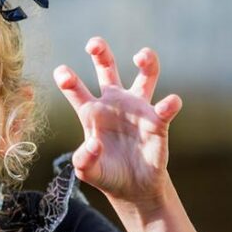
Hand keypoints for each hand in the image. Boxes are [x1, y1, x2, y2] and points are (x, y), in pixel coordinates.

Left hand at [54, 37, 182, 207]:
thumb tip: (95, 143)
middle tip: (93, 43)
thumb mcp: (87, 171)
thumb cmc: (106, 173)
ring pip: (145, 76)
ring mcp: (137, 109)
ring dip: (147, 61)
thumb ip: (84, 159)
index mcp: (91, 112)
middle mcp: (114, 103)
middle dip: (101, 52)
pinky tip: (169, 103)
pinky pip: (166, 108)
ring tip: (141, 56)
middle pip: (107, 68)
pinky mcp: (158, 122)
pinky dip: (169, 104)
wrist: (132, 188)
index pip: (76, 90)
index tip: (62, 72)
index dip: (68, 79)